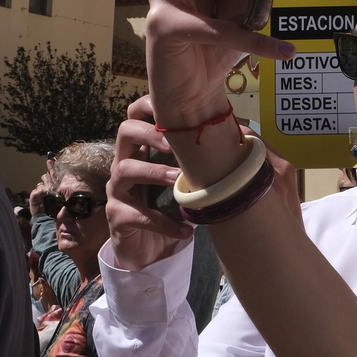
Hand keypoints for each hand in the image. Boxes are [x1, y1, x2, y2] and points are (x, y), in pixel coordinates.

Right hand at [106, 95, 195, 270]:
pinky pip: (138, 215)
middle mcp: (124, 163)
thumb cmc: (170, 208)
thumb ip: (198, 161)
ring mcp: (117, 189)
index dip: (148, 105)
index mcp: (141, 149)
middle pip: (125, 132)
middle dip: (149, 133)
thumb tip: (239, 140)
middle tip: (174, 145)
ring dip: (155, 172)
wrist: (149, 250)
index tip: (172, 106)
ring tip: (178, 180)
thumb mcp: (185, 181)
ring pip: (126, 169)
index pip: (135, 116)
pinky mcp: (117, 215)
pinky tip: (185, 231)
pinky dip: (164, 223)